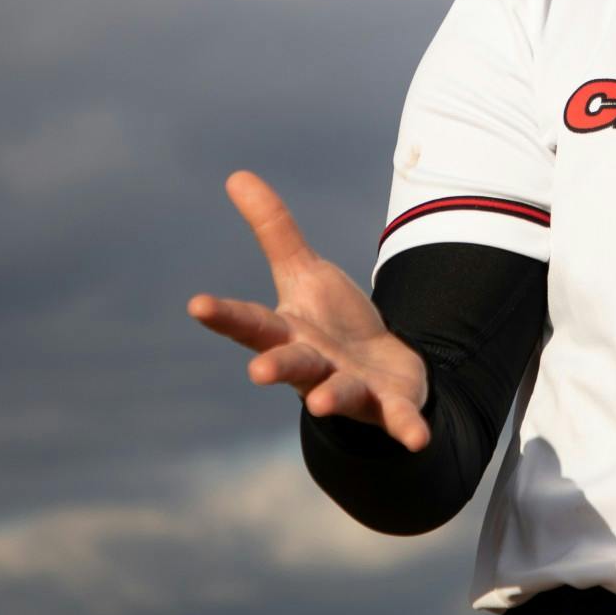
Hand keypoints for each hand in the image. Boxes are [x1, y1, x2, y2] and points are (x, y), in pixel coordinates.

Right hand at [187, 170, 431, 451]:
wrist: (378, 372)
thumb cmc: (329, 323)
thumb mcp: (304, 271)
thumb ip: (274, 230)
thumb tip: (236, 175)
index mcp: (290, 333)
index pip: (251, 322)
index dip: (224, 314)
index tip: (197, 303)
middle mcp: (313, 366)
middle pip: (292, 365)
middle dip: (277, 367)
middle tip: (260, 371)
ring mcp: (348, 389)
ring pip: (338, 393)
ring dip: (331, 398)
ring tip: (321, 403)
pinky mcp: (388, 405)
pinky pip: (397, 419)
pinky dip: (406, 429)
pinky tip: (419, 440)